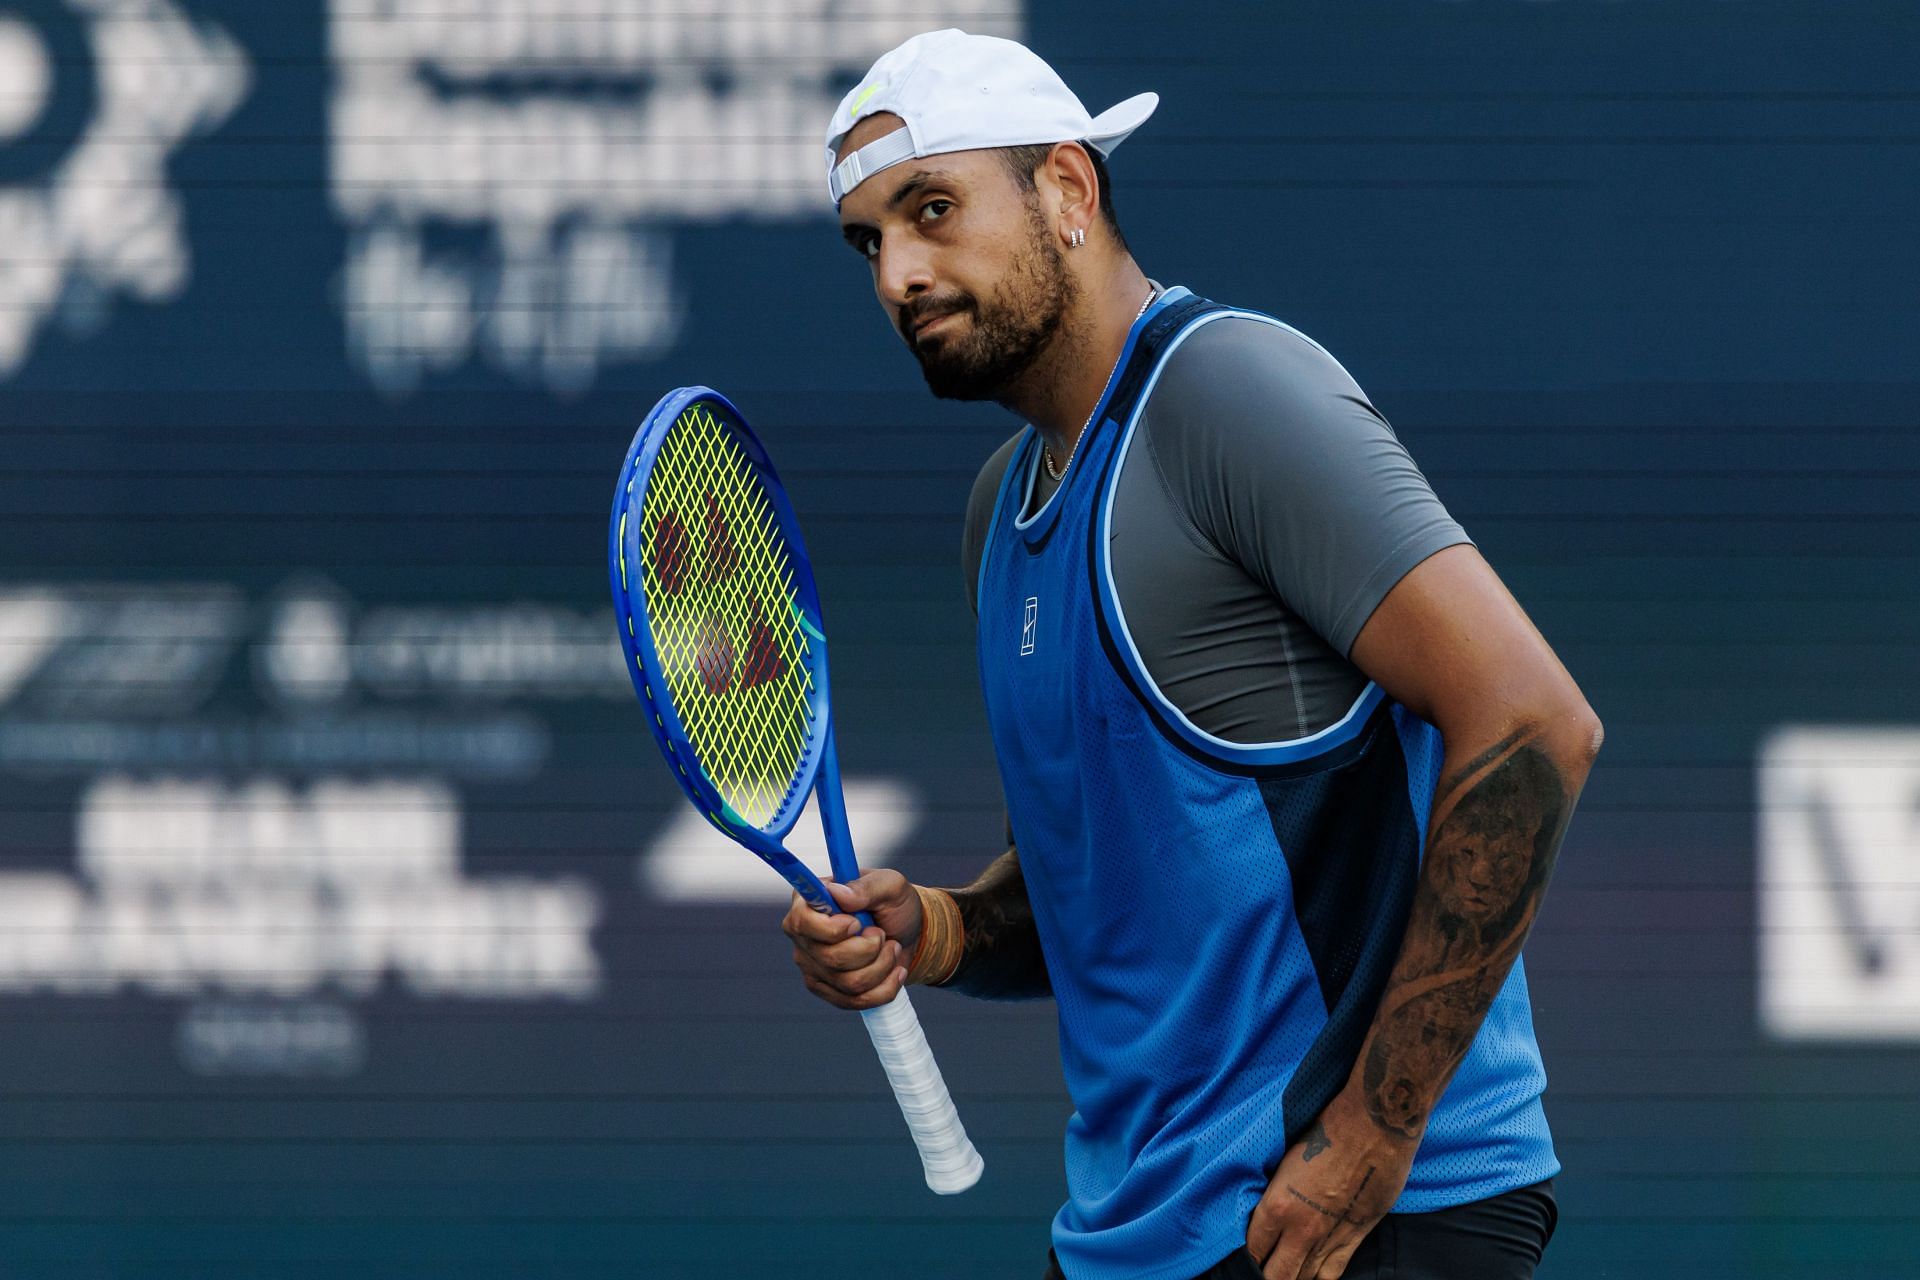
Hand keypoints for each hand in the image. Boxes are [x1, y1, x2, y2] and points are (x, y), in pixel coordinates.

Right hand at [781, 869, 921, 1010]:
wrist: (907, 934)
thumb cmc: (893, 905)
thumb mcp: (889, 885)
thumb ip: (865, 887)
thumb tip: (838, 893)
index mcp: (808, 903)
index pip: (802, 923)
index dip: (834, 929)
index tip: (857, 923)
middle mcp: (804, 937)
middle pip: (832, 958)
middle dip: (870, 948)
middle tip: (882, 933)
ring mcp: (813, 967)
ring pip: (849, 983)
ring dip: (883, 965)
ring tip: (891, 948)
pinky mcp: (827, 991)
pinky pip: (856, 1001)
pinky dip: (885, 988)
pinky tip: (894, 971)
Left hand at [1245, 1089, 1415, 1279]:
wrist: (1373, 1124)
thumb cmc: (1326, 1131)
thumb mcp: (1286, 1163)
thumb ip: (1278, 1196)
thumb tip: (1269, 1215)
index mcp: (1276, 1205)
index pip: (1252, 1250)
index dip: (1249, 1258)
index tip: (1249, 1257)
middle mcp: (1301, 1229)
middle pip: (1277, 1275)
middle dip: (1269, 1275)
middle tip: (1265, 1270)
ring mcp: (1330, 1237)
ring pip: (1305, 1279)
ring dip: (1294, 1276)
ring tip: (1288, 1270)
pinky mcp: (1357, 1237)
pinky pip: (1332, 1273)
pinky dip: (1319, 1278)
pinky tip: (1312, 1273)